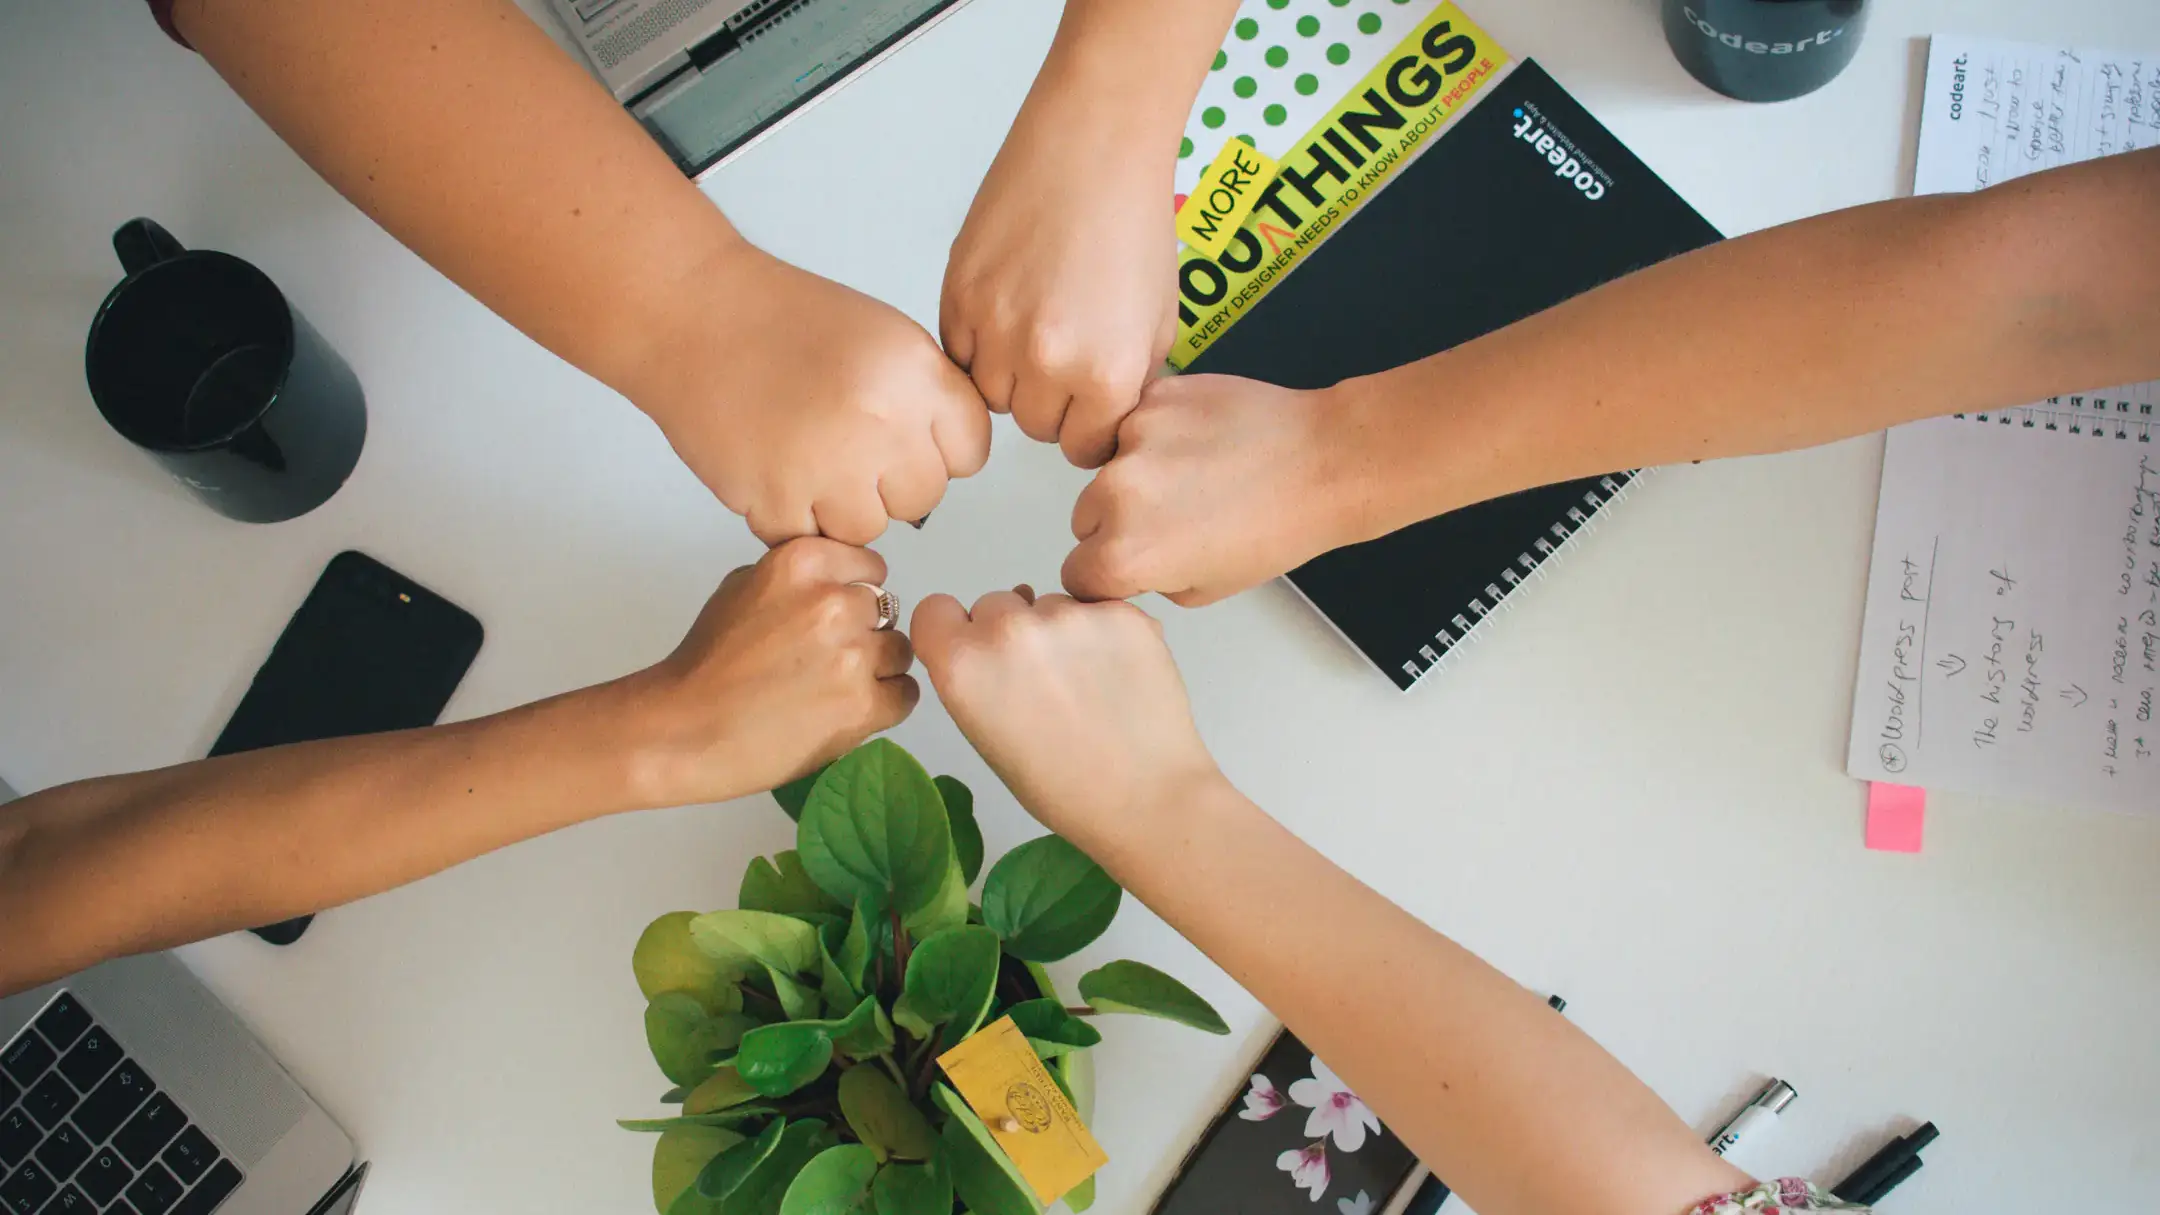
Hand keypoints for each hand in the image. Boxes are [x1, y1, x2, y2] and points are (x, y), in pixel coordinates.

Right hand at [616, 538, 918, 804]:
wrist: (685, 730)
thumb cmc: (707, 662)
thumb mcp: (742, 587)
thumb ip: (798, 577)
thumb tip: (840, 582)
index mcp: (803, 563)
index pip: (871, 567)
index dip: (856, 594)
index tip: (835, 618)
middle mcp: (834, 602)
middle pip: (888, 611)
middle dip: (865, 633)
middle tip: (827, 660)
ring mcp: (852, 655)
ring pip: (901, 652)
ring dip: (878, 669)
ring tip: (835, 689)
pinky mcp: (863, 706)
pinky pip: (905, 695)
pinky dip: (885, 705)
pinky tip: (848, 711)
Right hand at [641, 246, 991, 544]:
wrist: (694, 314)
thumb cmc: (786, 321)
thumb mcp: (885, 336)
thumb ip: (927, 397)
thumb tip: (949, 459)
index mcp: (915, 373)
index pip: (970, 451)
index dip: (939, 449)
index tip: (907, 438)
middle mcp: (880, 421)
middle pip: (923, 497)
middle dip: (891, 482)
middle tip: (847, 446)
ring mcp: (827, 466)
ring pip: (869, 528)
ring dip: (841, 506)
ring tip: (807, 456)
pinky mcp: (775, 499)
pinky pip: (810, 540)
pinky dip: (792, 517)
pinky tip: (776, 469)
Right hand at [911, 588, 1219, 848]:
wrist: (1146, 798)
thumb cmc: (1060, 787)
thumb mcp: (986, 737)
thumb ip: (974, 678)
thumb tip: (990, 637)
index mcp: (963, 664)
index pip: (936, 610)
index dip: (956, 631)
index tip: (978, 654)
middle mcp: (1008, 628)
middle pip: (995, 603)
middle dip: (1011, 633)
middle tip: (1044, 682)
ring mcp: (1068, 614)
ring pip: (1050, 603)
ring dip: (1061, 631)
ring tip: (1090, 685)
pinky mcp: (1121, 611)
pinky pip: (1097, 607)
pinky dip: (1105, 631)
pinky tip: (1120, 675)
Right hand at [940, 68, 1177, 468]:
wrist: (1094, 146)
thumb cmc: (1134, 220)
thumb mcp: (1160, 321)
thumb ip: (1131, 383)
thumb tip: (1107, 422)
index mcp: (1106, 374)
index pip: (1085, 447)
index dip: (1090, 427)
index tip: (1090, 407)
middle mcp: (1046, 360)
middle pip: (1035, 427)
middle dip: (1052, 402)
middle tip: (1065, 356)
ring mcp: (995, 328)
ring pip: (991, 396)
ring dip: (1011, 376)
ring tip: (1035, 327)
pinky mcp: (957, 295)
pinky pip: (959, 354)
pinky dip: (979, 344)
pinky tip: (1009, 307)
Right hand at [1064, 374, 1361, 604]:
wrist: (1323, 462)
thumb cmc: (1279, 527)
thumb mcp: (1204, 589)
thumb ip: (1146, 579)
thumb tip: (1123, 563)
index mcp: (1126, 554)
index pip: (1077, 573)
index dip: (1105, 574)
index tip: (1128, 565)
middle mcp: (1117, 494)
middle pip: (1085, 517)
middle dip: (1116, 522)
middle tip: (1174, 518)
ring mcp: (1133, 438)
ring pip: (1106, 467)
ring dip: (1135, 474)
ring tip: (1195, 476)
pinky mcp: (1154, 398)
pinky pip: (1134, 424)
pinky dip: (1157, 435)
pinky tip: (1200, 444)